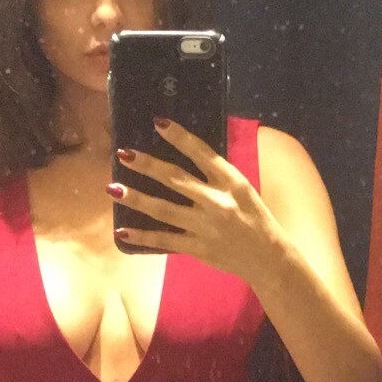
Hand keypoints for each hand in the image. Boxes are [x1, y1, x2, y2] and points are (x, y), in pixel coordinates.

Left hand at [109, 119, 280, 284]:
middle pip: (176, 180)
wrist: (268, 258)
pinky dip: (142, 236)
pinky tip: (122, 230)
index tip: (158, 123)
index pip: (202, 153)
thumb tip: (184, 156)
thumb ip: (216, 176)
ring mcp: (206, 227)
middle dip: (148, 165)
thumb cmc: (255, 218)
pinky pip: (165, 240)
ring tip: (113, 188)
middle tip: (123, 154)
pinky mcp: (198, 248)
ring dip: (136, 198)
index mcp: (231, 182)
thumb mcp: (242, 189)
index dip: (179, 137)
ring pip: (164, 210)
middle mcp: (217, 202)